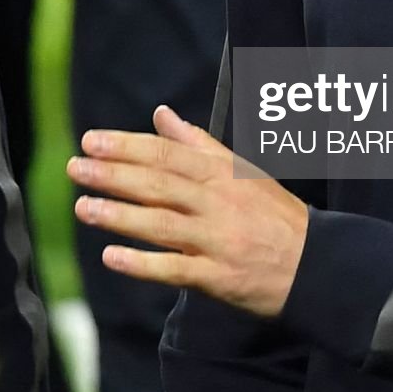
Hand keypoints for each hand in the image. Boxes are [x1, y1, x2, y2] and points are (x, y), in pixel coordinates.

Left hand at [67, 105, 308, 317]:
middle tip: (76, 168)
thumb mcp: (242, 170)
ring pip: (162, 224)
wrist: (316, 265)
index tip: (90, 141)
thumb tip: (162, 114)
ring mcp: (217, 240)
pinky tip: (111, 257)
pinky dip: (143, 264)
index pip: (166, 154)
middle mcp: (217, 203)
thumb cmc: (274, 215)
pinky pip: (175, 269)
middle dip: (113, 175)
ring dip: (119, 216)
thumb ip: (198, 143)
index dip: (126, 146)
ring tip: (83, 208)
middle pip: (158, 185)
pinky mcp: (218, 277)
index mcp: (221, 174)